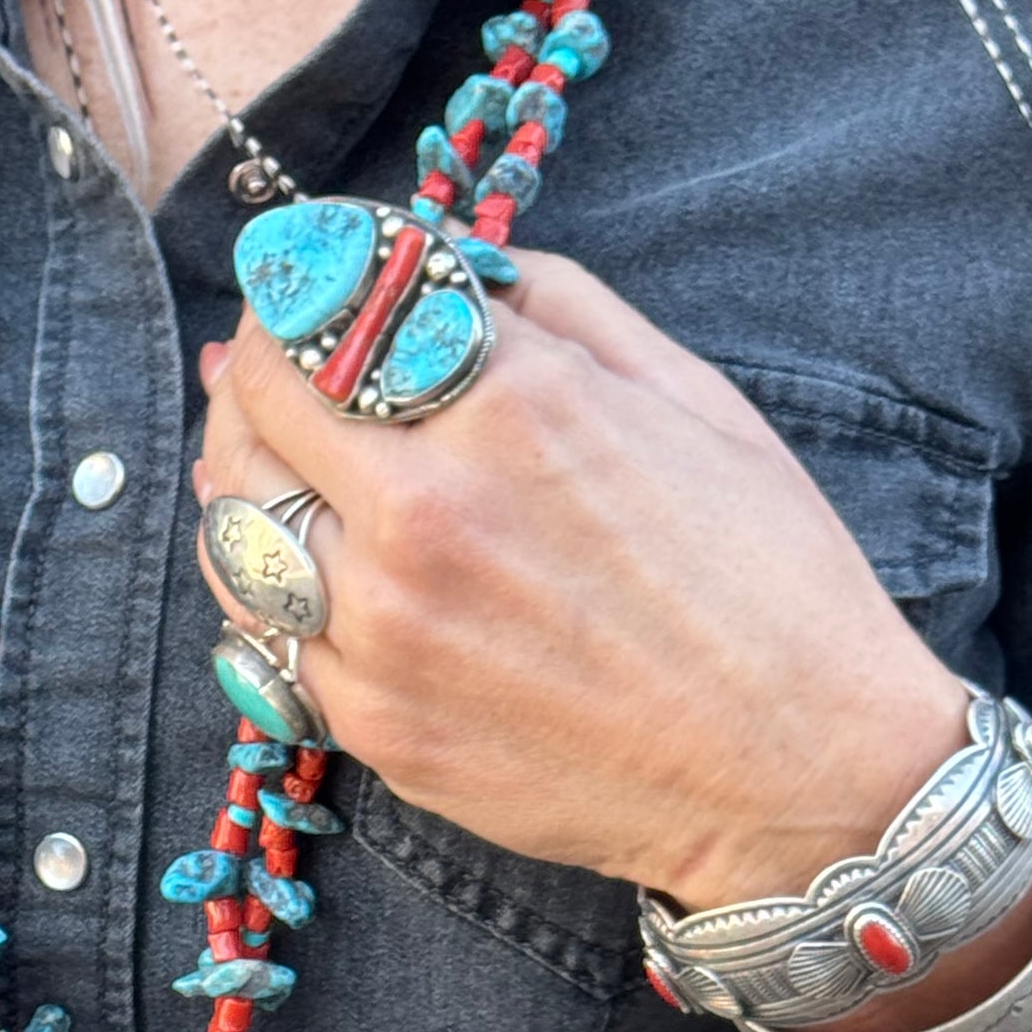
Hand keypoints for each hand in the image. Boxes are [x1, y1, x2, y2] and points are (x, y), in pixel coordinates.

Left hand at [195, 250, 967, 911]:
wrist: (798, 773)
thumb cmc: (764, 579)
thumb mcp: (685, 392)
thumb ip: (549, 304)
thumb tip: (432, 257)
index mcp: (513, 406)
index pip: (325, 308)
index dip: (297, 283)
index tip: (297, 283)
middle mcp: (427, 511)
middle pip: (255, 403)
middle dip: (250, 365)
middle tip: (260, 359)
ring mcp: (387, 628)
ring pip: (232, 517)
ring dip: (233, 467)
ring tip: (256, 447)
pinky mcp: (373, 722)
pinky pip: (256, 631)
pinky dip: (256, 579)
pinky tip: (287, 556)